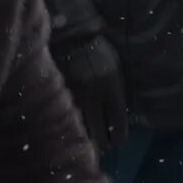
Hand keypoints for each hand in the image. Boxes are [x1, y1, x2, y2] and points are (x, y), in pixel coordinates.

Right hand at [55, 34, 130, 153]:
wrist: (70, 37)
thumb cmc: (98, 51)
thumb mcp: (115, 68)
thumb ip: (119, 93)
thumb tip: (122, 118)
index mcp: (111, 87)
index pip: (118, 123)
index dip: (120, 137)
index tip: (120, 141)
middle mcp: (94, 96)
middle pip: (100, 133)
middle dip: (105, 142)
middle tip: (106, 145)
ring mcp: (75, 98)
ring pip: (83, 130)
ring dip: (88, 138)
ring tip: (92, 141)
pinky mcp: (61, 98)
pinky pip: (69, 120)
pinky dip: (74, 127)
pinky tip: (76, 130)